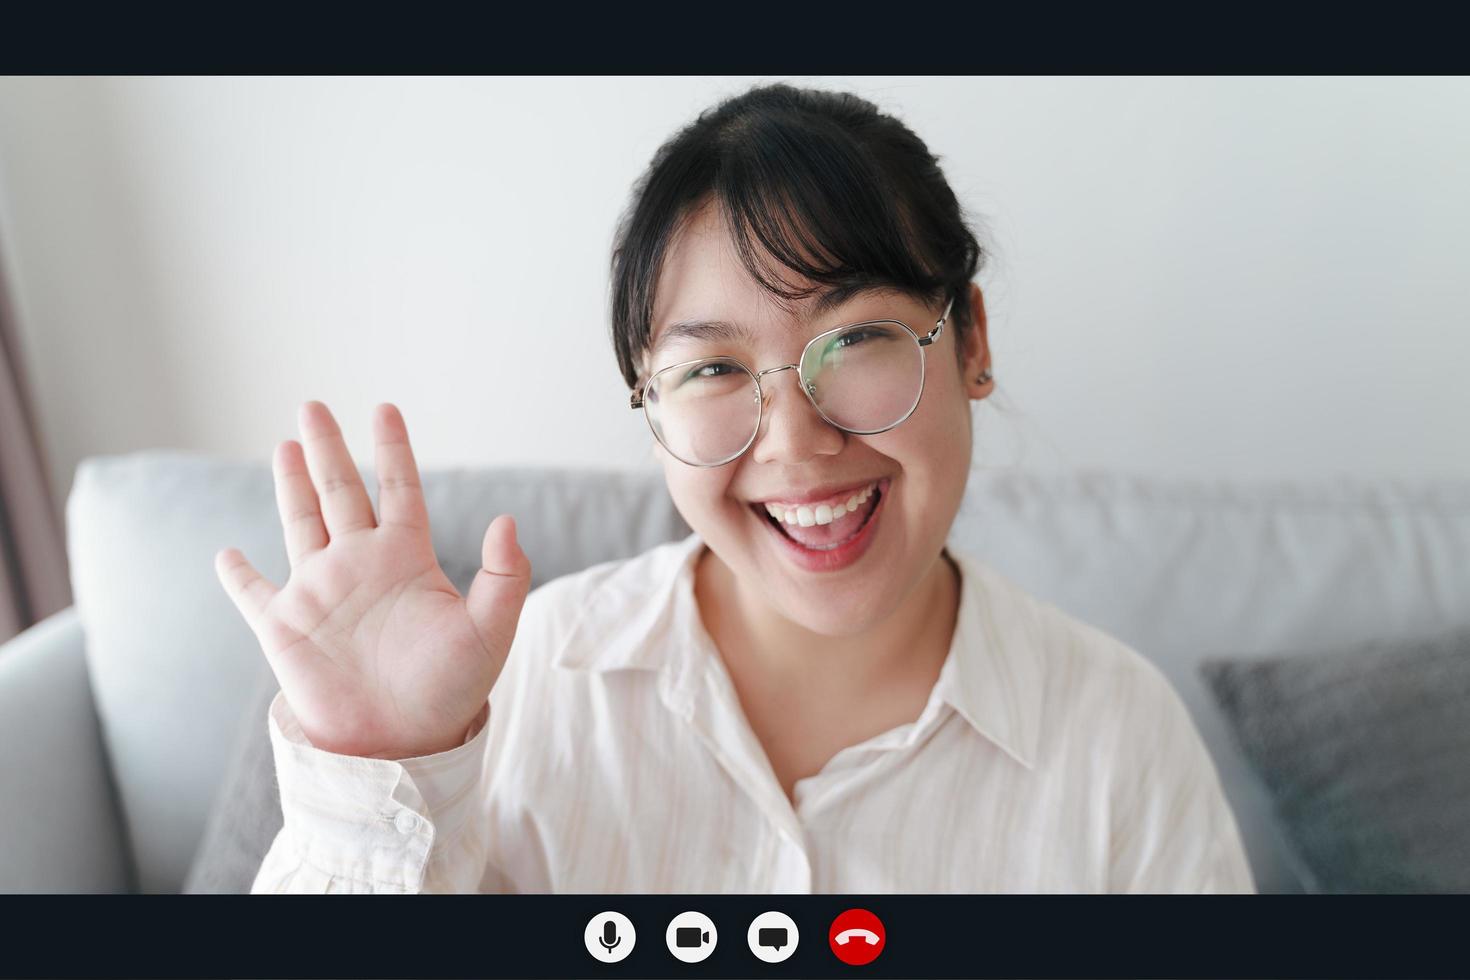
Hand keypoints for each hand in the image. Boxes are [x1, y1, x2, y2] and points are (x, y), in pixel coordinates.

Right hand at [215, 401, 531, 759]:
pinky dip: (237, 575)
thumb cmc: (452, 692)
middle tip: (313, 405)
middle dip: (328, 449)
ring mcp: (320, 592)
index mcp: (407, 559)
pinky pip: (253, 594)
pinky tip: (226, 554)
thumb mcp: (490, 632)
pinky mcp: (285, 627)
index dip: (393, 449)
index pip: (399, 489)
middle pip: (341, 491)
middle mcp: (361, 566)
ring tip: (284, 443)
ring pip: (300, 524)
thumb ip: (503, 576)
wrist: (402, 744)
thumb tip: (507, 520)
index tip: (385, 408)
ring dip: (290, 485)